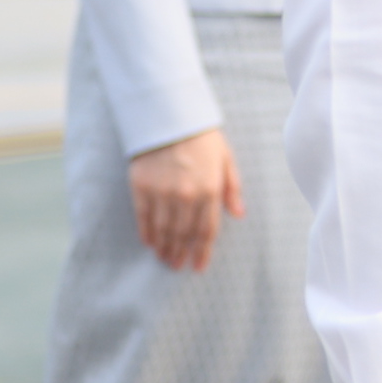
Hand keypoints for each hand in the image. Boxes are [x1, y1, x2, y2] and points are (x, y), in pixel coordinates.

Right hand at [127, 126, 242, 272]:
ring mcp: (162, 192)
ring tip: (165, 260)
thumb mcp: (226, 159)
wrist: (170, 116)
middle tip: (177, 266)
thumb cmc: (202, 137)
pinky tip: (149, 243)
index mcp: (210, 189)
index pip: (206, 230)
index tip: (198, 266)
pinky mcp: (141, 187)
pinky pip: (144, 218)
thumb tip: (239, 214)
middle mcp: (186, 195)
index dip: (202, 252)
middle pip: (183, 234)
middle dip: (181, 253)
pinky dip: (147, 233)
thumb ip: (232, 189)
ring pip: (163, 230)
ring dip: (164, 248)